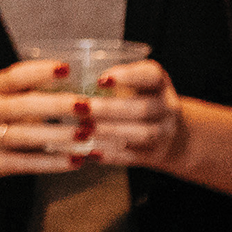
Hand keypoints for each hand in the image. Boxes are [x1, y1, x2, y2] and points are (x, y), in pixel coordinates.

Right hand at [0, 57, 94, 186]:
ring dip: (63, 136)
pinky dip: (53, 163)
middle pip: (28, 106)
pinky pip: (26, 163)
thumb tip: (63, 88)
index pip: (15, 75)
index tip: (67, 69)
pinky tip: (75, 161)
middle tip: (91, 105)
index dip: (41, 71)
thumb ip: (15, 93)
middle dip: (62, 106)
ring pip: (30, 137)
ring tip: (89, 134)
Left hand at [76, 58, 189, 172]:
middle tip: (82, 108)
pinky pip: (134, 156)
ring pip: (141, 134)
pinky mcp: (154, 154)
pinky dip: (111, 155)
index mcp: (158, 82)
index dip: (127, 76)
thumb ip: (107, 79)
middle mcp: (166, 107)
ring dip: (110, 132)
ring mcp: (164, 132)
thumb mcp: (131, 83)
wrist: (170, 135)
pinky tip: (89, 152)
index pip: (151, 75)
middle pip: (143, 108)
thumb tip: (61, 75)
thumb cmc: (136, 99)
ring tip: (83, 130)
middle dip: (110, 109)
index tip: (100, 80)